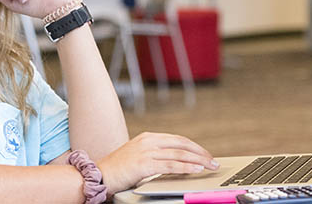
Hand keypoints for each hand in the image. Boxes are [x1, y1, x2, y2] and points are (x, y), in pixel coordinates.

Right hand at [96, 132, 219, 195]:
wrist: (99, 175)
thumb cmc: (118, 169)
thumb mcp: (138, 156)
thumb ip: (155, 156)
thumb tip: (176, 162)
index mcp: (148, 137)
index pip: (178, 139)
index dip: (194, 147)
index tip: (205, 155)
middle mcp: (148, 141)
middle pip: (182, 144)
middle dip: (200, 153)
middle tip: (213, 161)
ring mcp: (146, 151)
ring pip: (179, 154)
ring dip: (198, 160)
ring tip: (209, 166)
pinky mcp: (144, 164)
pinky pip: (170, 165)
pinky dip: (186, 167)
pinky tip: (196, 169)